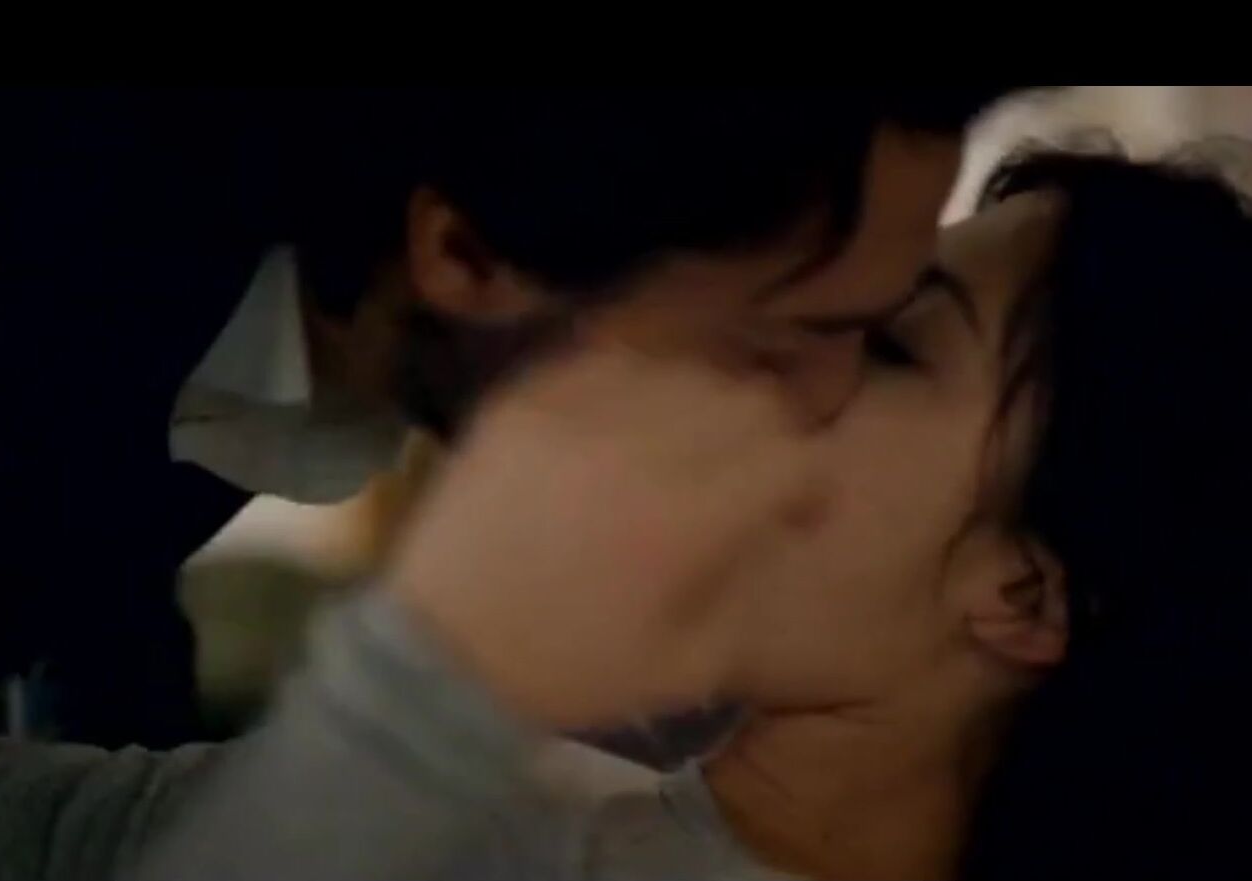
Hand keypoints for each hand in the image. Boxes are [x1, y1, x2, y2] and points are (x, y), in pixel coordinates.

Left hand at [386, 343, 824, 729]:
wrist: (440, 656)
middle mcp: (639, 446)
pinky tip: (625, 425)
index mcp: (688, 519)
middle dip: (765, 439)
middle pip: (747, 398)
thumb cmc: (572, 671)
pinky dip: (635, 385)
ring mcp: (575, 412)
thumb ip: (750, 587)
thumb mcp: (690, 666)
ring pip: (682, 369)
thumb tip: (772, 525)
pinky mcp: (524, 399)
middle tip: (746, 476)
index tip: (794, 512)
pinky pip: (607, 360)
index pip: (793, 454)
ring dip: (702, 406)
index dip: (810, 483)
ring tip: (683, 447)